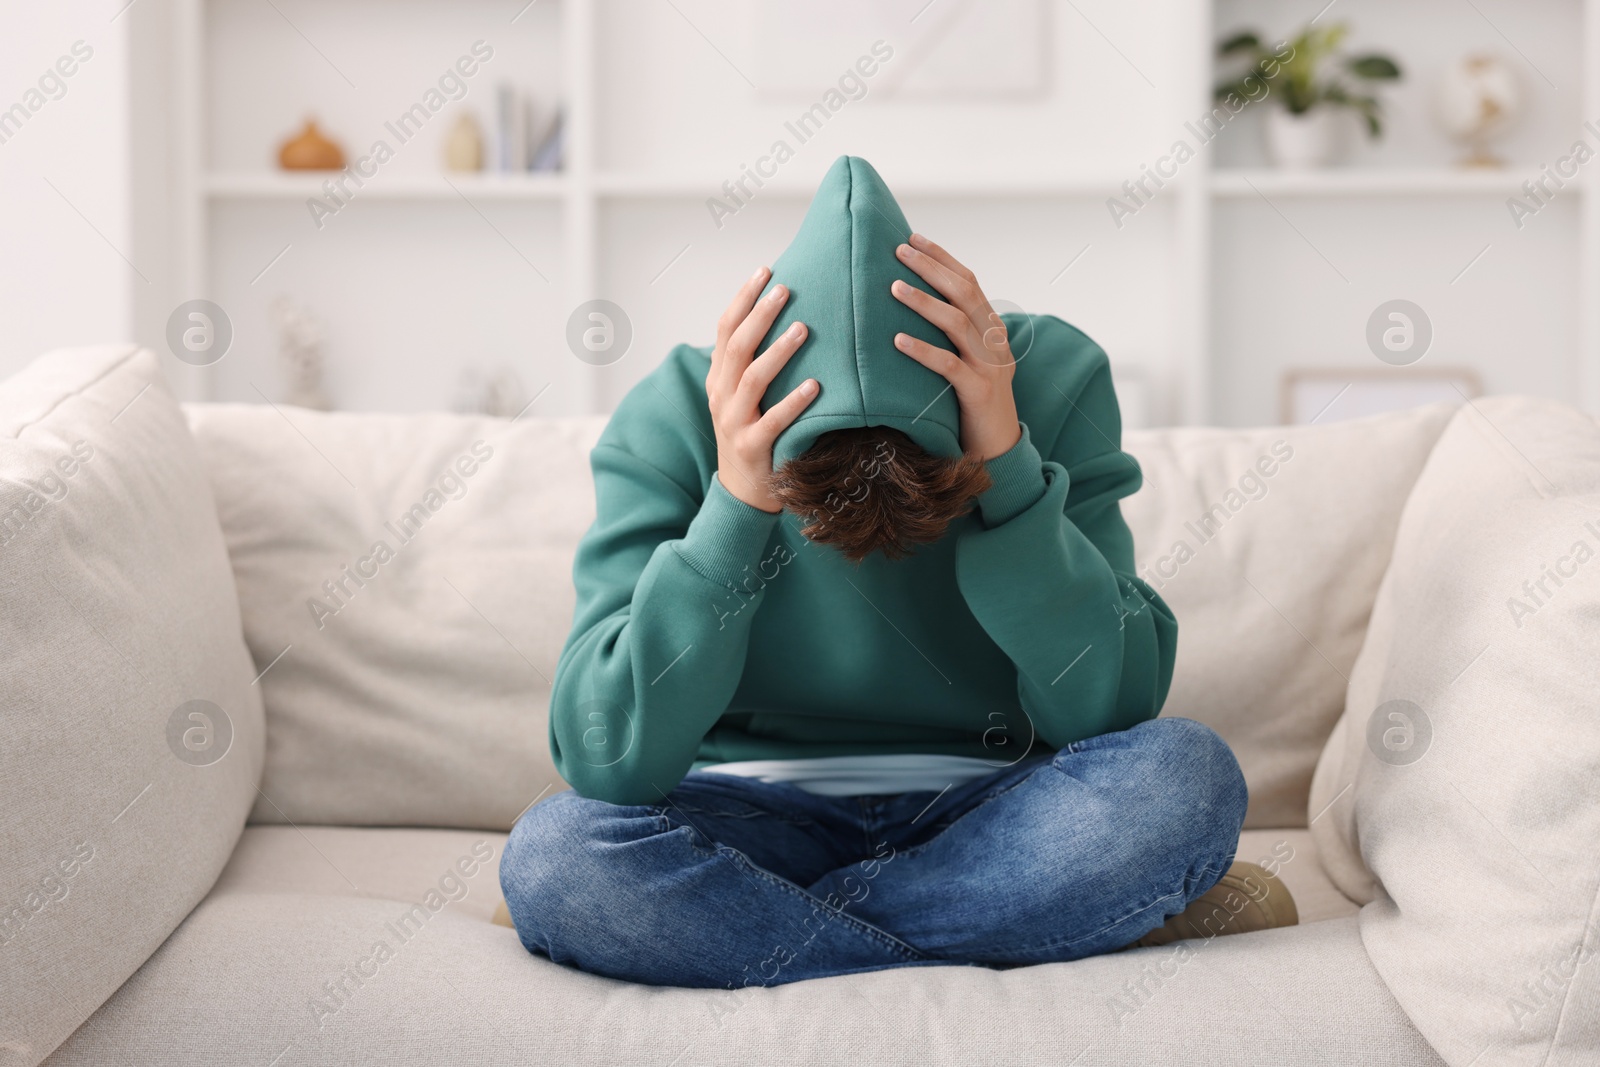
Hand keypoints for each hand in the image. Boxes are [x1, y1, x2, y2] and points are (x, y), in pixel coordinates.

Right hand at [707, 266, 818, 512]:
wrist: (742, 492)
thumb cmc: (753, 434)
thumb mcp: (744, 397)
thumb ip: (754, 363)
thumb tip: (787, 316)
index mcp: (718, 378)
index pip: (725, 328)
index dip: (743, 298)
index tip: (766, 270)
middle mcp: (721, 396)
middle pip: (737, 346)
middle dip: (760, 314)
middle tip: (786, 289)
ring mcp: (734, 423)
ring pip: (752, 379)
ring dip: (779, 351)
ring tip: (804, 328)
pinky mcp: (752, 448)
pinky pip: (774, 421)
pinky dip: (794, 402)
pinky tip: (816, 385)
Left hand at [890, 233, 1021, 460]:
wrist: (1000, 450)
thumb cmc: (972, 405)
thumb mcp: (968, 363)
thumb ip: (953, 336)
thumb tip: (914, 305)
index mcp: (992, 330)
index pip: (969, 282)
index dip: (942, 258)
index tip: (913, 238)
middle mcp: (995, 342)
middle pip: (964, 293)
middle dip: (931, 268)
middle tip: (899, 250)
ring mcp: (990, 367)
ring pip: (958, 323)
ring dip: (924, 301)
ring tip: (894, 287)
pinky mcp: (979, 393)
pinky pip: (949, 365)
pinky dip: (923, 350)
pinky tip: (897, 339)